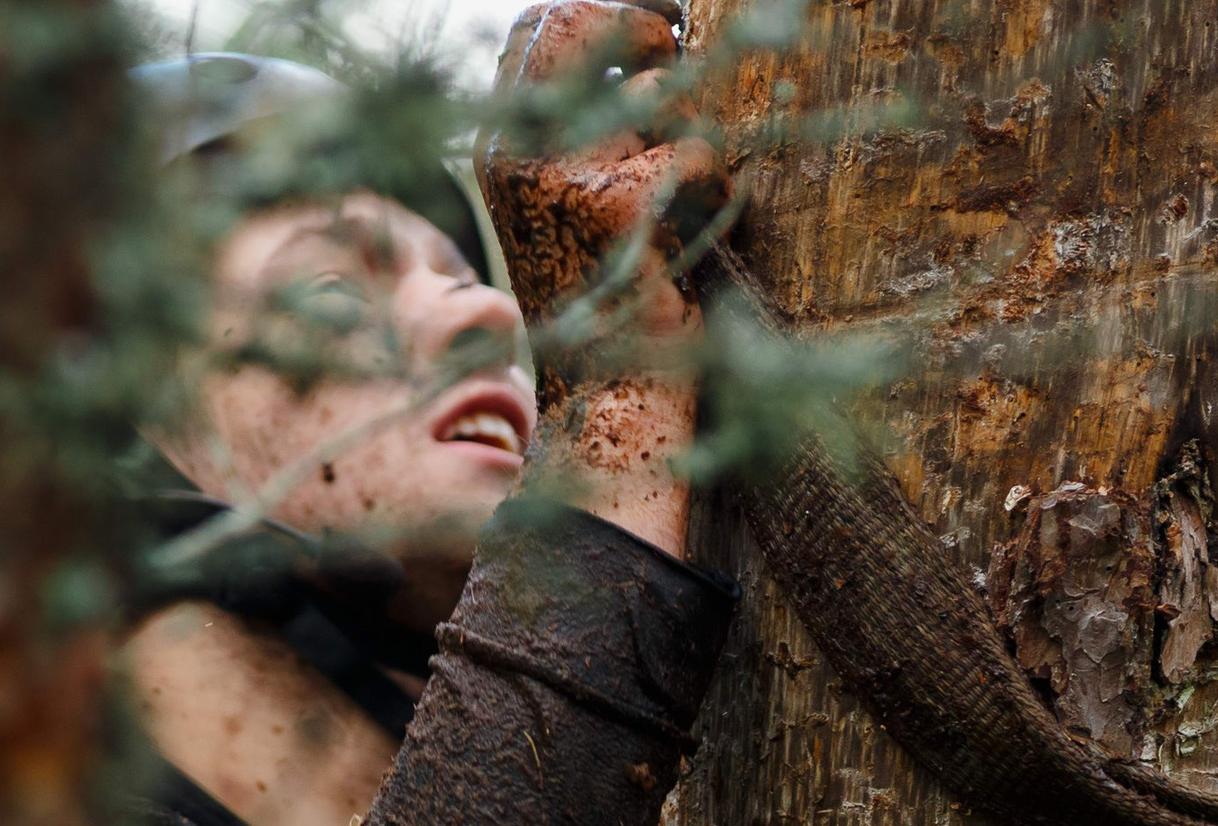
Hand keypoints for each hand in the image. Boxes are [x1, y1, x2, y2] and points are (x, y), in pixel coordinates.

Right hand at [479, 0, 730, 389]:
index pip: (539, 25)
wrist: (609, 395)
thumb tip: (644, 40)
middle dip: (645, 28)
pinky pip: (698, 151)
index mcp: (501, 147)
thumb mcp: (575, 199)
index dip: (603, 11)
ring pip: (661, 91)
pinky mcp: (617, 202)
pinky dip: (716, 190)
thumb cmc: (608, 301)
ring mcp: (560, 174)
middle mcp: (517, 152)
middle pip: (583, 20)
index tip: (654, 27)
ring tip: (684, 200)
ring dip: (694, 134)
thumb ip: (586, 126)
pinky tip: (696, 234)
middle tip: (680, 57)